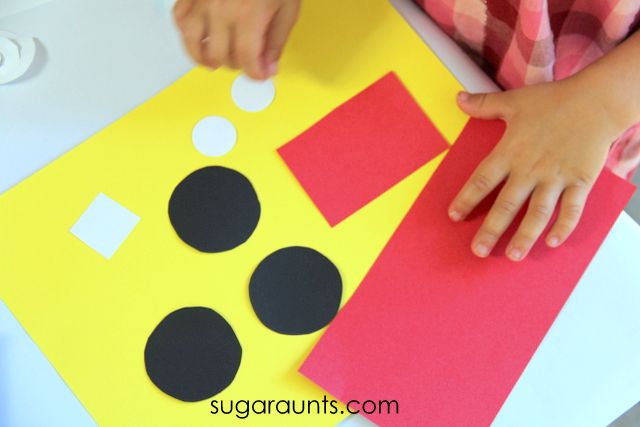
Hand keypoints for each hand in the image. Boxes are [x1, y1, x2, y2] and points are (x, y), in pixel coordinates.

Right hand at [173, 0, 300, 79]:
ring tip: (218, 61)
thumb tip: (268, 66)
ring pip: (195, 44)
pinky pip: (180, 21)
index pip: (247, 60)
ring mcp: (201, 1)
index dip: (256, 73)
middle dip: (238, 65)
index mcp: (248, 14)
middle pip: (223, 56)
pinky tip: (200, 38)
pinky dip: (188, 35)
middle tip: (247, 60)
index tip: (261, 73)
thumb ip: (276, 40)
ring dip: (207, 59)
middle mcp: (221, 10)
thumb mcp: (287, 7)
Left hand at [449, 79, 621, 260]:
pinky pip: (572, 208)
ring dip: (525, 236)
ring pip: (537, 212)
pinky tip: (552, 242)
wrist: (596, 99)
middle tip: (478, 250)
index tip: (454, 216)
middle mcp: (530, 168)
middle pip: (506, 205)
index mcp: (510, 152)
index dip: (466, 199)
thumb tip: (458, 99)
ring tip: (513, 255)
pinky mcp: (580, 180)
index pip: (482, 180)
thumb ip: (484, 105)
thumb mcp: (513, 100)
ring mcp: (556, 177)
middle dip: (490, 230)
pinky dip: (563, 226)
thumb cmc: (554, 100)